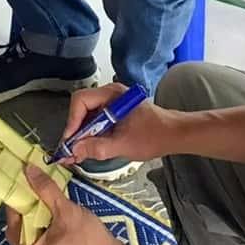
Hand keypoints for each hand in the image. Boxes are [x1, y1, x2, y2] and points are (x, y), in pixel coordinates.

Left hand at [7, 166, 124, 244]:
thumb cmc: (89, 241)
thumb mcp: (66, 211)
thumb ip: (46, 189)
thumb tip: (29, 170)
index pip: (12, 221)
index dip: (15, 200)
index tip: (19, 183)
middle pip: (21, 227)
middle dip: (27, 207)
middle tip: (33, 187)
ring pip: (33, 232)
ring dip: (37, 214)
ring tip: (43, 195)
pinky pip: (43, 238)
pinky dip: (45, 224)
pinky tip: (54, 211)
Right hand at [57, 83, 176, 163]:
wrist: (174, 134)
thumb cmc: (154, 136)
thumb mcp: (123, 145)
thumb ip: (96, 148)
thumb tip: (73, 151)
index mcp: (112, 95)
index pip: (80, 101)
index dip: (72, 122)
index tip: (70, 141)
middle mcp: (110, 93)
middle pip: (81, 106)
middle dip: (76, 129)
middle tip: (72, 149)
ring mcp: (112, 101)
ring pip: (87, 114)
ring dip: (83, 132)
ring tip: (80, 150)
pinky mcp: (115, 110)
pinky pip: (96, 118)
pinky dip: (91, 132)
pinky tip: (91, 146)